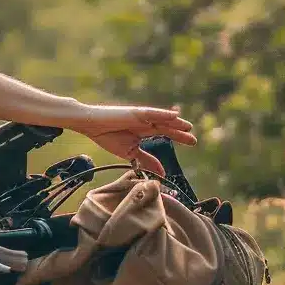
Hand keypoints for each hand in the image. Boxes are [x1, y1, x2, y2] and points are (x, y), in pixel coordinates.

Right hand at [68, 103, 196, 176]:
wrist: (90, 126)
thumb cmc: (106, 136)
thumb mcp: (130, 152)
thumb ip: (146, 160)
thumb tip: (162, 173)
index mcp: (143, 131)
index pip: (164, 134)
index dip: (178, 137)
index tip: (192, 143)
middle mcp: (144, 122)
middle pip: (167, 127)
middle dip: (180, 133)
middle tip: (194, 140)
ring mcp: (141, 116)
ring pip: (163, 120)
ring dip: (176, 123)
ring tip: (189, 127)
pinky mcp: (136, 112)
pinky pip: (153, 113)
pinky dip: (164, 114)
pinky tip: (175, 116)